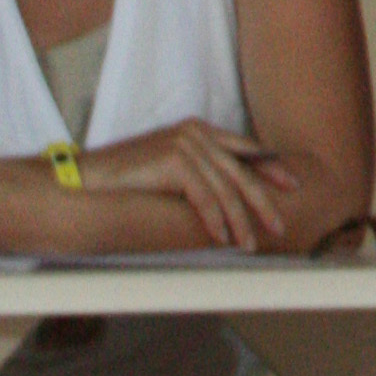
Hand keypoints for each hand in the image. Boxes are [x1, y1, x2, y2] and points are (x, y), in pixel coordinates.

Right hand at [85, 121, 296, 249]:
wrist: (85, 180)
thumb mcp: (167, 173)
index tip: (291, 185)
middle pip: (241, 170)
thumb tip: (226, 202)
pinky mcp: (173, 160)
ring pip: (225, 189)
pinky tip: (222, 239)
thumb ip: (197, 177)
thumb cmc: (123, 184)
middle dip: (263, 202)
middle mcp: (195, 133)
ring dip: (240, 221)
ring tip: (249, 245)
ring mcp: (184, 144)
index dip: (270, 168)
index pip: (244, 149)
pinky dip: (215, 221)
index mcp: (197, 130)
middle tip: (279, 226)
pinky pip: (204, 197)